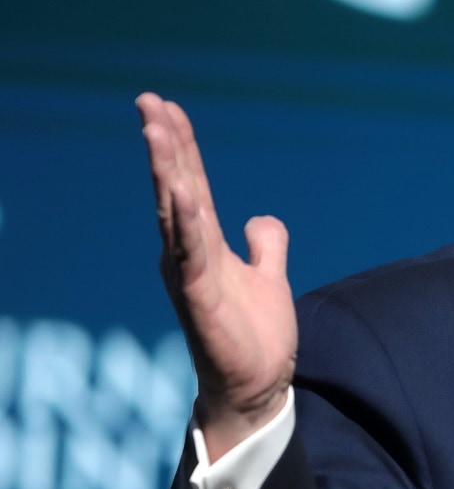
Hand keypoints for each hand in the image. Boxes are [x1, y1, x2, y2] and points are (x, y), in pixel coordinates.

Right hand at [137, 93, 296, 461]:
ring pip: (176, 212)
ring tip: (156, 130)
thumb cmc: (254, 336)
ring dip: (168, 171)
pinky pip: (192, 254)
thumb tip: (261, 219)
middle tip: (149, 101)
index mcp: (204, 246)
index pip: (192, 185)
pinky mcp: (200, 299)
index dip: (182, 147)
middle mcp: (188, 255)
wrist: (257, 387)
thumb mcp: (269, 278)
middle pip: (176, 188)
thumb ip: (266, 246)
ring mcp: (191, 275)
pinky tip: (185, 193)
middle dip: (165, 145)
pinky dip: (188, 223)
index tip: (167, 108)